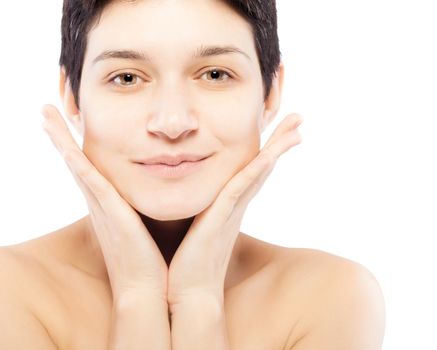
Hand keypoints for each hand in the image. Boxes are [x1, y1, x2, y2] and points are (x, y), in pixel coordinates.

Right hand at [40, 104, 167, 300]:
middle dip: (59, 136)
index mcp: (108, 205)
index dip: (75, 146)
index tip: (66, 124)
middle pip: (75, 162)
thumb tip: (156, 192)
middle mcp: (99, 203)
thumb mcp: (145, 225)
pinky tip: (65, 145)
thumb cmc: (149, 262)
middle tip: (46, 111)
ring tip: (46, 114)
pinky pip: (90, 182)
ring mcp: (101, 207)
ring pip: (76, 166)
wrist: (147, 291)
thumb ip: (146, 206)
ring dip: (60, 140)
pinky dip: (76, 163)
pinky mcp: (110, 214)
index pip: (88, 169)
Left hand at [167, 113, 303, 306]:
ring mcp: (231, 212)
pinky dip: (257, 170)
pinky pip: (242, 188)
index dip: (264, 150)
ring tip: (296, 124)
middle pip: (261, 167)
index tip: (276, 129)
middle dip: (279, 142)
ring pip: (258, 172)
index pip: (248, 172)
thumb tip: (177, 194)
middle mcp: (235, 207)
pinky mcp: (221, 219)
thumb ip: (189, 209)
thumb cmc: (184, 265)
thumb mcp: (187, 227)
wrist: (187, 295)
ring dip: (277, 147)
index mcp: (227, 208)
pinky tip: (269, 154)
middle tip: (298, 118)